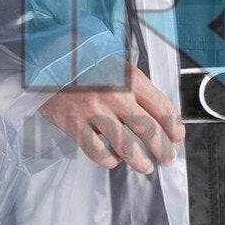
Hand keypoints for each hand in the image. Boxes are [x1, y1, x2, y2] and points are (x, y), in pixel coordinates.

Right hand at [38, 63, 185, 172]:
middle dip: (164, 150)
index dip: (175, 129)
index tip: (177, 137)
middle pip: (150, 132)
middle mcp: (115, 95)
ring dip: (141, 162)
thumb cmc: (85, 63)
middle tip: (167, 158)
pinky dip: (110, 160)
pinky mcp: (74, 124)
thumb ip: (138, 89)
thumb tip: (160, 117)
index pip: (164, 109)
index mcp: (130, 78)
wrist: (47, 59)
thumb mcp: (118, 66)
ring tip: (145, 165)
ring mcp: (94, 112)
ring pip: (128, 148)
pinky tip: (114, 158)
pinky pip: (98, 153)